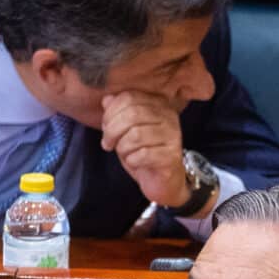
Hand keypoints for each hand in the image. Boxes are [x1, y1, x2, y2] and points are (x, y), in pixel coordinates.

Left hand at [100, 91, 190, 209]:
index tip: (105, 129)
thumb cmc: (143, 152)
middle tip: (108, 144)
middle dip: (112, 131)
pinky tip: (135, 162)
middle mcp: (168, 116)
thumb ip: (117, 112)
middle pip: (132, 114)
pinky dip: (132, 160)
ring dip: (122, 147)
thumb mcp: (125, 130)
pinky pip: (143, 154)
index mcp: (157, 104)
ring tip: (124, 154)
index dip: (110, 113)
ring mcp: (173, 136)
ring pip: (136, 135)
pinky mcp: (172, 156)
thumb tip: (107, 99)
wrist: (163, 181)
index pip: (129, 97)